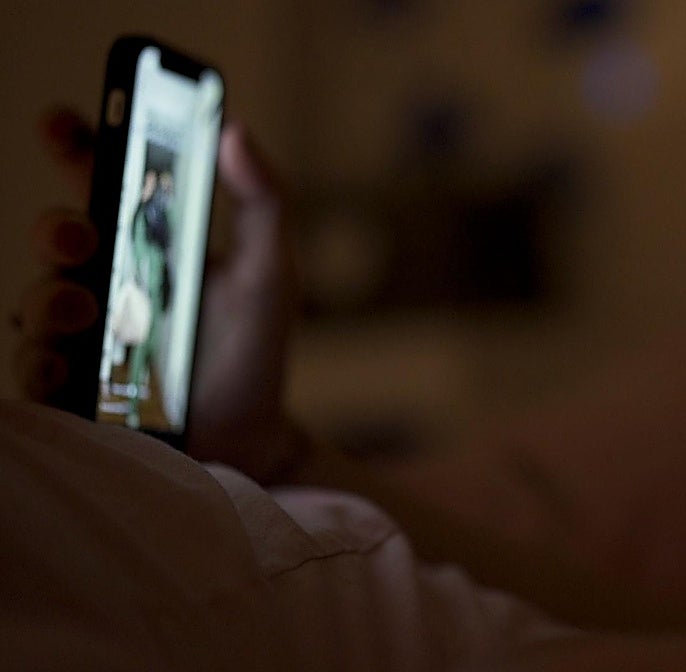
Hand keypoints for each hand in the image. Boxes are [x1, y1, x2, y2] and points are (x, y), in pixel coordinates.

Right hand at [15, 108, 304, 482]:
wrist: (252, 434)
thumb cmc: (255, 346)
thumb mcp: (270, 270)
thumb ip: (263, 201)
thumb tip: (233, 129)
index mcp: (149, 240)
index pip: (100, 177)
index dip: (74, 142)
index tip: (62, 123)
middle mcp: (108, 279)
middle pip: (57, 237)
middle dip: (56, 226)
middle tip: (83, 233)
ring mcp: (85, 334)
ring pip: (37, 302)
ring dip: (51, 298)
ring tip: (90, 309)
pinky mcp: (73, 388)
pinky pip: (34, 370)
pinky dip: (42, 364)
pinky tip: (67, 367)